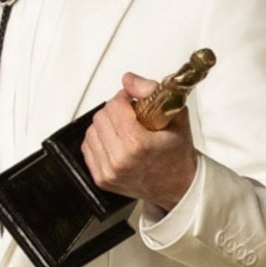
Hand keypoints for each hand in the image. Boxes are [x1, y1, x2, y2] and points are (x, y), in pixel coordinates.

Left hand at [81, 72, 197, 210]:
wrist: (178, 186)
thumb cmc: (177, 154)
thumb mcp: (176, 116)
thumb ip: (151, 91)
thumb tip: (129, 80)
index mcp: (137, 145)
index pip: (114, 106)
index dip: (124, 98)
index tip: (133, 102)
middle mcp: (119, 161)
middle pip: (101, 117)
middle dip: (115, 111)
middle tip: (131, 116)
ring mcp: (108, 172)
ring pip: (91, 131)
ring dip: (106, 125)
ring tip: (124, 130)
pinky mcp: (101, 179)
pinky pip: (88, 147)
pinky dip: (100, 140)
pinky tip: (116, 142)